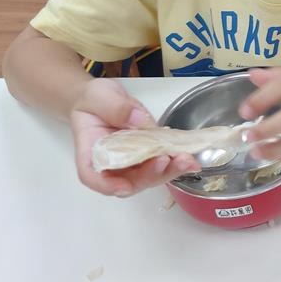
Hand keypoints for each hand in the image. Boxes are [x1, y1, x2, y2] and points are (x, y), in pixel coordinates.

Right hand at [70, 78, 198, 196]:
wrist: (102, 99)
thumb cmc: (92, 100)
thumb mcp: (99, 95)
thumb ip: (116, 108)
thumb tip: (139, 121)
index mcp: (91, 152)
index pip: (93, 177)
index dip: (109, 185)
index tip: (125, 186)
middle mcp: (111, 163)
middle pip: (128, 181)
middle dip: (152, 175)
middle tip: (172, 161)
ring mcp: (130, 161)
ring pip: (148, 176)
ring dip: (169, 171)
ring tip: (187, 160)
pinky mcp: (146, 154)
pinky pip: (160, 163)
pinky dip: (174, 162)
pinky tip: (189, 156)